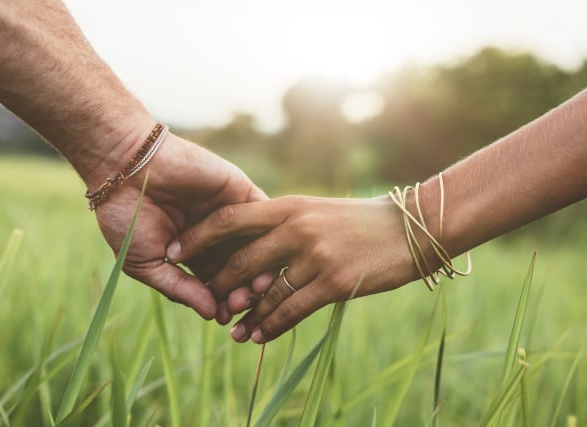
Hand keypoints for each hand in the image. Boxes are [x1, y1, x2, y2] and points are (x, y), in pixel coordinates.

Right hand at [92, 127, 266, 319]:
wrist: (124, 168)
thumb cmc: (126, 217)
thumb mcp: (148, 263)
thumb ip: (180, 289)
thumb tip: (211, 315)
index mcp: (193, 255)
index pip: (218, 285)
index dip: (223, 302)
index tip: (224, 316)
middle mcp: (216, 236)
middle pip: (241, 270)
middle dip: (243, 290)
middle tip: (241, 303)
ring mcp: (230, 213)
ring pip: (256, 246)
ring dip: (259, 267)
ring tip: (255, 286)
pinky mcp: (239, 191)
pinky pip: (263, 215)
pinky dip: (267, 235)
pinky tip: (265, 254)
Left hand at [166, 195, 424, 342]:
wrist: (411, 227)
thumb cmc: (360, 221)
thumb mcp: (316, 211)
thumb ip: (283, 224)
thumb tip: (250, 245)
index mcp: (288, 206)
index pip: (229, 219)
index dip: (197, 237)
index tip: (175, 251)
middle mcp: (296, 227)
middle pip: (240, 261)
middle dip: (218, 285)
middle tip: (206, 303)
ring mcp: (314, 255)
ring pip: (264, 292)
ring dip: (244, 315)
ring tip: (230, 331)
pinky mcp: (333, 282)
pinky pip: (291, 310)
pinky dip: (271, 326)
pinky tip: (258, 337)